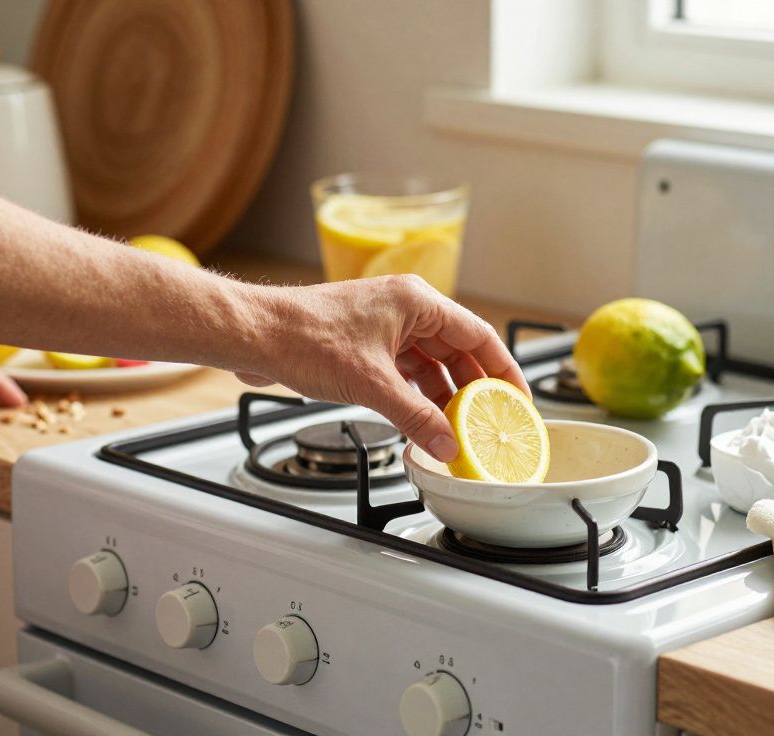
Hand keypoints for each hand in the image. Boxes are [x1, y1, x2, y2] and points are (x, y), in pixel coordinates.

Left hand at [240, 275, 527, 461]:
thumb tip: (447, 443)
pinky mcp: (366, 344)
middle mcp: (405, 309)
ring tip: (458, 429)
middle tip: (491, 422)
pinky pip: (405, 371)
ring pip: (430, 364)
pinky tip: (423, 420)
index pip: (478, 335)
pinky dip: (417, 395)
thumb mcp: (371, 384)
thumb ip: (415, 417)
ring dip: (443, 396)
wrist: (255, 336)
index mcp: (416, 302)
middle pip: (457, 351)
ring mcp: (385, 326)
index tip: (518, 398)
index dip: (504, 369)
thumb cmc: (303, 337)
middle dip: (474, 389)